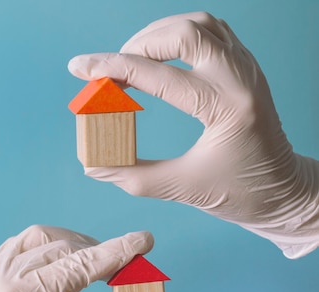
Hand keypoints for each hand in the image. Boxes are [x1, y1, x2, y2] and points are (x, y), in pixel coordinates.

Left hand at [0, 225, 163, 291]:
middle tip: (127, 266)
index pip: (77, 266)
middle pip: (58, 246)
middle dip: (97, 251)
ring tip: (98, 261)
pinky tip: (61, 265)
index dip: (116, 253)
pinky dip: (44, 251)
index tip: (144, 240)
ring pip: (35, 240)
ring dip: (69, 245)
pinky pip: (16, 249)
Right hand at [68, 12, 318, 258]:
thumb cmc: (240, 193)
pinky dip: (177, 37)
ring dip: (157, 36)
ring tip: (131, 62)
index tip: (80, 68)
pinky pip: (210, 32)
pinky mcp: (245, 68)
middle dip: (138, 46)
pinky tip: (158, 58)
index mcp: (227, 109)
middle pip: (184, 33)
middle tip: (111, 73)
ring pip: (198, 24)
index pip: (160, 76)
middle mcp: (242, 79)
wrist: (284, 192)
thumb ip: (131, 175)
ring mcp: (247, 69)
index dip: (113, 68)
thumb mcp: (182, 188)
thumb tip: (92, 164)